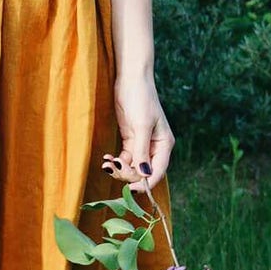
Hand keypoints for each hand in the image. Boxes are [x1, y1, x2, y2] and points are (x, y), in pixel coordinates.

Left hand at [101, 75, 174, 194]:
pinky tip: (106, 160)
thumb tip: (144, 175)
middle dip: (128, 174)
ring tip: (106, 164)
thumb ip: (142, 151)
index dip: (145, 183)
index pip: (157, 172)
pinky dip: (116, 162)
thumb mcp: (141, 125)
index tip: (130, 189)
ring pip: (132, 167)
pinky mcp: (130, 139)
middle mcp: (155, 147)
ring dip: (119, 169)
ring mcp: (142, 144)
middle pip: (143, 172)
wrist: (130, 79)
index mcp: (164, 145)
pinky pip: (125, 158)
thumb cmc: (140, 98)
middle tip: (112, 167)